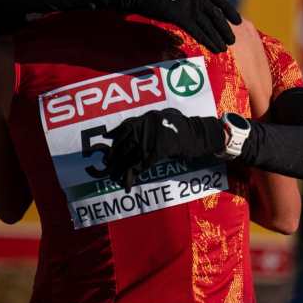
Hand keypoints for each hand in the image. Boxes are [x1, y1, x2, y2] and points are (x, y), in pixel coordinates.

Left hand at [103, 108, 224, 189]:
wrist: (196, 135)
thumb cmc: (180, 127)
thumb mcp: (160, 119)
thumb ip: (144, 123)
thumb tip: (126, 132)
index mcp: (145, 119)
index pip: (123, 129)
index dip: (113, 140)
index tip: (106, 148)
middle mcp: (145, 128)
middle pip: (123, 145)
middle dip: (113, 158)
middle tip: (106, 167)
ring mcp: (150, 140)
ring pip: (129, 157)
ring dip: (119, 169)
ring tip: (113, 179)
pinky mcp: (156, 152)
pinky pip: (140, 166)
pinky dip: (133, 176)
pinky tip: (127, 184)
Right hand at [118, 0, 241, 52]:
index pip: (220, 0)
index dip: (230, 12)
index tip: (238, 21)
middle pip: (217, 14)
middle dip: (226, 28)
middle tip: (233, 39)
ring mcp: (190, 6)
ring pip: (209, 25)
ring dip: (219, 37)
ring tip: (226, 47)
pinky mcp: (181, 17)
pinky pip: (198, 32)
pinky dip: (208, 41)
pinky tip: (215, 49)